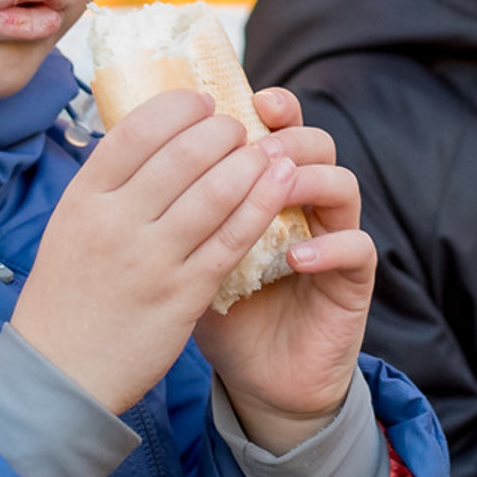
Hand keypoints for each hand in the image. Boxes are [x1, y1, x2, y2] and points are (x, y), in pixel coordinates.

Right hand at [10, 87, 302, 414]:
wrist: (60, 375)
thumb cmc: (68, 297)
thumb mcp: (71, 228)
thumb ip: (109, 186)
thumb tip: (153, 136)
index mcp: (83, 199)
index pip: (137, 130)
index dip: (178, 106)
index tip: (203, 100)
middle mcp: (115, 223)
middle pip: (182, 154)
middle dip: (221, 130)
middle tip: (239, 127)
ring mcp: (151, 259)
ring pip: (215, 191)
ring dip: (249, 162)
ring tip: (267, 151)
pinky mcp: (184, 293)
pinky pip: (233, 237)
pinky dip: (261, 203)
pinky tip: (279, 184)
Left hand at [195, 88, 377, 454]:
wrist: (257, 377)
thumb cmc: (216, 308)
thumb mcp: (184, 251)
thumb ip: (171, 206)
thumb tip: (119, 154)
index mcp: (266, 186)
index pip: (275, 129)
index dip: (265, 108)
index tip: (235, 100)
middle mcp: (306, 204)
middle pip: (315, 142)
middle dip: (287, 135)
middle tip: (259, 143)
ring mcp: (334, 237)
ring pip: (342, 184)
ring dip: (309, 180)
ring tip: (278, 188)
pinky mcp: (352, 282)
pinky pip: (357, 248)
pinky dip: (328, 246)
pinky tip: (295, 256)